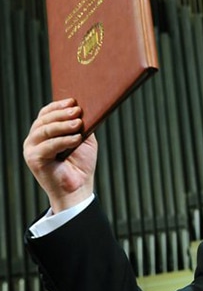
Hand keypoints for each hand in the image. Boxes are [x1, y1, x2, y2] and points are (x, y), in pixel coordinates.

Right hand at [23, 98, 97, 212]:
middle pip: (44, 120)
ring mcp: (32, 148)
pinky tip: (76, 139)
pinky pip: (48, 145)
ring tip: (79, 124)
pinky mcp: (33, 159)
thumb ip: (81, 125)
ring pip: (45, 130)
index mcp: (45, 132)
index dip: (59, 106)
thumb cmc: (81, 165)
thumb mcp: (84, 140)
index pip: (46, 113)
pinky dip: (63, 140)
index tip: (73, 101)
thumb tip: (82, 109)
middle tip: (77, 111)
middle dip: (62, 114)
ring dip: (63, 125)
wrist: (78, 188)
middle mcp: (35, 139)